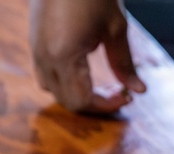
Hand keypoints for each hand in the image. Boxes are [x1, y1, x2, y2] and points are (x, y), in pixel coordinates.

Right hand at [29, 0, 145, 113]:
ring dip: (77, 93)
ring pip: (52, 90)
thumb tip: (138, 90)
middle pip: (67, 101)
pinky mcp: (35, 42)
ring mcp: (36, 50)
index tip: (125, 97)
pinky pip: (45, 74)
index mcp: (64, 55)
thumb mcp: (115, 28)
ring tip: (100, 83)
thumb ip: (124, 63)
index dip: (105, 106)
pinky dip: (64, 80)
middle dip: (94, 103)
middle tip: (118, 92)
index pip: (82, 101)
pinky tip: (83, 68)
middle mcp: (44, 57)